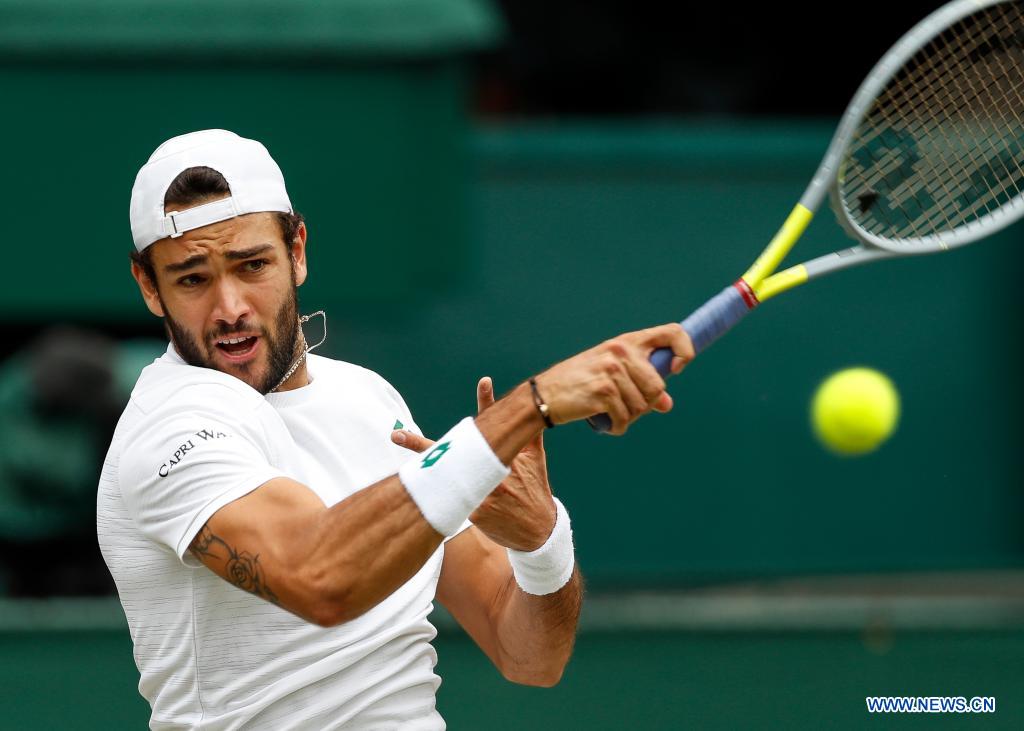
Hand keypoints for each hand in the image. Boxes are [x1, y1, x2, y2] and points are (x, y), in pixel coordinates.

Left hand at [392, 377, 555, 550]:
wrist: (539, 531)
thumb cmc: (536, 488)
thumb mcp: (536, 459)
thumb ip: (529, 433)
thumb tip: (531, 406)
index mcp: (506, 454)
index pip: (492, 426)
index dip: (488, 402)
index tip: (485, 383)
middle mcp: (495, 471)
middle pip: (454, 454)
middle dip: (421, 445)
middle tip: (396, 434)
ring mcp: (485, 493)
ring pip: (448, 479)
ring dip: (424, 473)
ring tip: (400, 463)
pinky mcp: (476, 514)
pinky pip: (453, 502)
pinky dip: (440, 499)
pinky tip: (421, 499)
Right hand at [536, 323, 692, 434]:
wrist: (545, 394)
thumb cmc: (581, 383)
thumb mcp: (612, 375)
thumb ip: (641, 384)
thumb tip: (666, 404)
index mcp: (627, 341)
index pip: (672, 333)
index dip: (685, 351)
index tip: (676, 369)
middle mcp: (621, 351)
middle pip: (658, 386)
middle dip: (646, 404)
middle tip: (627, 407)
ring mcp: (612, 370)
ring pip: (642, 406)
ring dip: (630, 417)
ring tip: (613, 413)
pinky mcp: (604, 391)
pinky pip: (625, 418)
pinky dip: (619, 427)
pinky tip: (608, 423)